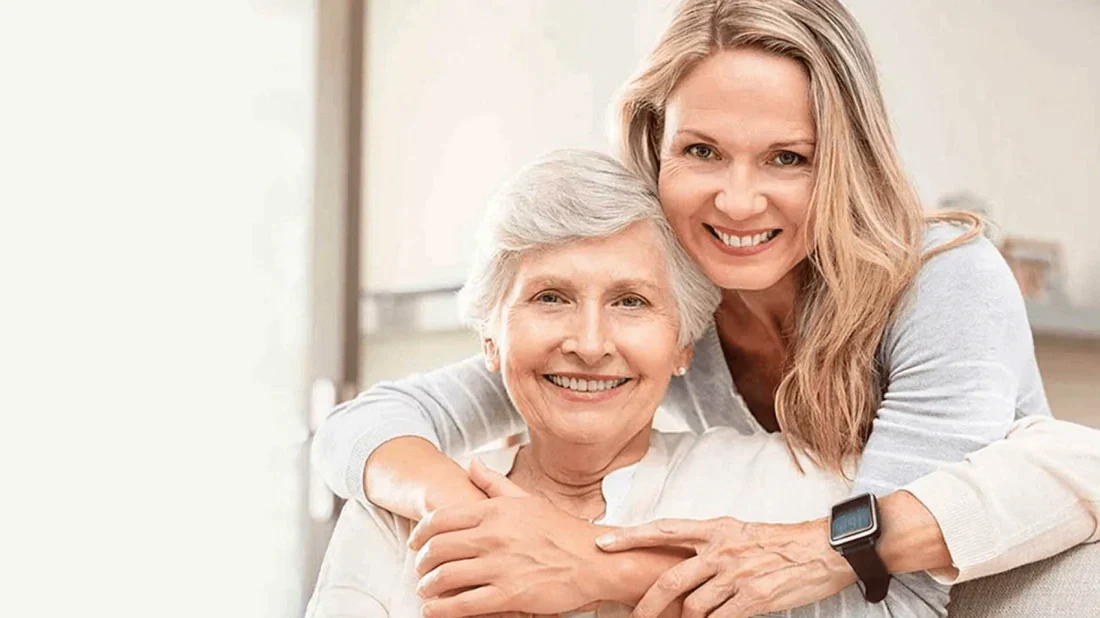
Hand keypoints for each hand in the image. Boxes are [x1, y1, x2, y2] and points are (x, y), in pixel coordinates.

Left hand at [408, 459, 608, 617]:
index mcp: (496, 511)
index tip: (414, 543)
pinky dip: (442, 610)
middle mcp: (494, 536)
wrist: (594, 559)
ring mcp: (501, 566)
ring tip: (425, 590)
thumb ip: (494, 483)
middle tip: (419, 569)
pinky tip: (433, 610)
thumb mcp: (527, 499)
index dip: (420, 533)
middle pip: (438, 549)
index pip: (441, 519)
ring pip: (446, 577)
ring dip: (427, 586)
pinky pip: (464, 605)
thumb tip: (471, 463)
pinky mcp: (510, 596)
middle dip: (421, 562)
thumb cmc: (561, 530)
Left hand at [596, 517, 855, 617]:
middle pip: (670, 579)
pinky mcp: (753, 598)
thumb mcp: (738, 533)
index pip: (664, 529)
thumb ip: (708, 545)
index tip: (604, 543)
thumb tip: (680, 562)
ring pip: (694, 606)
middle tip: (633, 616)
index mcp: (715, 529)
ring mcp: (736, 575)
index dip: (631, 537)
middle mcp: (721, 550)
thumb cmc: (779, 543)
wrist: (822, 550)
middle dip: (646, 603)